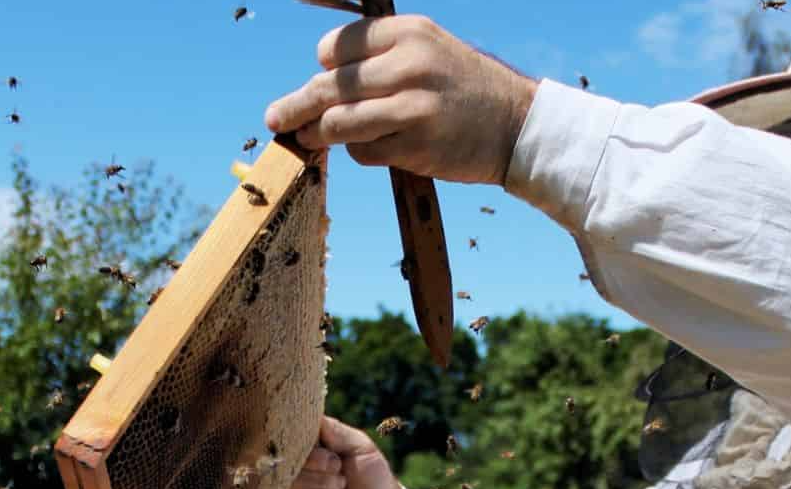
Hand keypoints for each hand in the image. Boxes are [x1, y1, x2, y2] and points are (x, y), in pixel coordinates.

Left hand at [264, 15, 537, 185]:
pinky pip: (363, 151)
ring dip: (318, 135)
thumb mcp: (428, 52)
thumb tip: (321, 84)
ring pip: (338, 122)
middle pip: (328, 86)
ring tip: (305, 140)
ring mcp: (412, 105)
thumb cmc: (463, 91)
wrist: (515, 126)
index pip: (337, 48)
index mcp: (407, 32)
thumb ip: (380, 60)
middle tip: (275, 119)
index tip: (323, 82)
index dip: (326, 68)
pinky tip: (368, 150)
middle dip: (296, 105)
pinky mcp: (416, 145)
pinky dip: (357, 153)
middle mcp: (408, 63)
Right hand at [276, 416, 403, 488]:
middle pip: (286, 462)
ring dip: (321, 485)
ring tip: (340, 488)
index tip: (332, 454)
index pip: (289, 439)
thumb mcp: (360, 446)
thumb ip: (335, 431)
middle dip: (319, 467)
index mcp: (308, 449)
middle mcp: (296, 469)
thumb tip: (310, 413)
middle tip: (340, 471)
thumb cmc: (372, 477)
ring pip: (289, 484)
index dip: (307, 445)